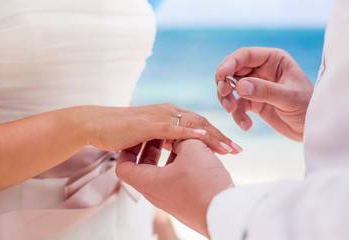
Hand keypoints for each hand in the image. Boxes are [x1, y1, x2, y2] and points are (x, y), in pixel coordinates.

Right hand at [81, 103, 241, 153]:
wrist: (97, 125)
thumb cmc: (121, 132)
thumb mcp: (148, 137)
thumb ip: (164, 141)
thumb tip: (176, 152)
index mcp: (169, 115)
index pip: (198, 125)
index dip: (216, 136)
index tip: (231, 149)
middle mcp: (167, 112)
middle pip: (201, 124)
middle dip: (221, 137)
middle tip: (238, 150)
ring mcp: (158, 117)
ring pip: (191, 126)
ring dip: (212, 138)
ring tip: (228, 149)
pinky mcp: (147, 125)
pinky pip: (172, 130)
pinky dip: (189, 135)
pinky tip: (202, 140)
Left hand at [116, 139, 232, 236]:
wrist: (225, 212)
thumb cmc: (202, 183)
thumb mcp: (191, 150)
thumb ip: (183, 138)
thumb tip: (182, 137)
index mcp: (148, 182)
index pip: (123, 167)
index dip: (127, 149)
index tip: (137, 138)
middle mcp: (156, 192)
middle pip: (144, 167)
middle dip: (153, 146)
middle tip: (162, 134)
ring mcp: (171, 198)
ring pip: (163, 171)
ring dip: (171, 154)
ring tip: (184, 141)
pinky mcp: (186, 199)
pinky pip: (177, 178)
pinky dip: (182, 163)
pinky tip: (198, 154)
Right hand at [216, 47, 313, 140]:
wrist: (311, 129)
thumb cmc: (308, 107)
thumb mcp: (288, 98)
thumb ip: (264, 91)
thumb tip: (239, 87)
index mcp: (273, 60)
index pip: (245, 55)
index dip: (230, 63)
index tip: (221, 76)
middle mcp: (262, 70)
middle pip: (232, 71)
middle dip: (225, 83)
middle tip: (225, 95)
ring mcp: (256, 86)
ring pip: (231, 88)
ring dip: (227, 100)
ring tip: (231, 111)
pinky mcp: (253, 102)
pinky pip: (237, 105)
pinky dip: (237, 115)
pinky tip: (246, 125)